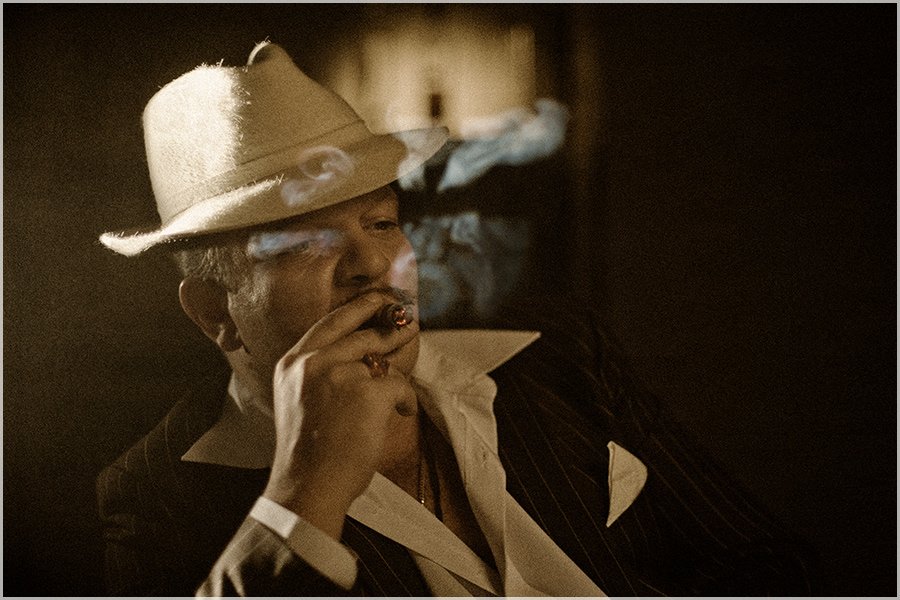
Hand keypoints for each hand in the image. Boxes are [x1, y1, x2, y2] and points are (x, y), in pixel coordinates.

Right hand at [262, 291, 418, 539]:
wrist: (308, 485)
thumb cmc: (309, 451)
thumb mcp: (300, 399)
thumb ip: (321, 371)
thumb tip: (366, 354)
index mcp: (293, 362)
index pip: (330, 322)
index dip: (359, 307)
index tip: (380, 297)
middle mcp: (312, 361)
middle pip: (361, 332)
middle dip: (390, 326)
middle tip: (410, 321)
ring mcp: (339, 374)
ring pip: (381, 357)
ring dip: (398, 365)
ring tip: (408, 369)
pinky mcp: (366, 392)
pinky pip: (398, 384)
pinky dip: (404, 399)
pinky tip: (400, 412)